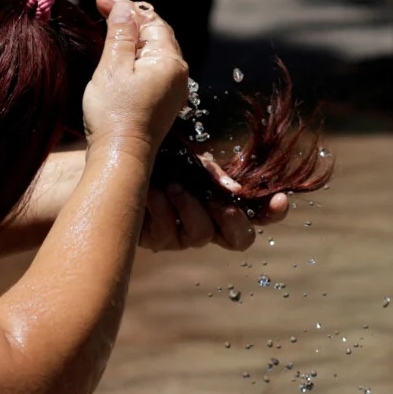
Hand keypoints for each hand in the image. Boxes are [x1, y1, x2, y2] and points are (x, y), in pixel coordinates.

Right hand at [81, 0, 188, 153]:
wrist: (120, 157)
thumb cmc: (115, 114)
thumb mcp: (112, 66)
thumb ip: (120, 34)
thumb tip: (123, 8)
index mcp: (169, 61)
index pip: (150, 21)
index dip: (125, 6)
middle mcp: (178, 74)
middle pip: (157, 34)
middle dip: (131, 18)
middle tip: (105, 6)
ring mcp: (173, 90)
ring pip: (155, 52)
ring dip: (134, 37)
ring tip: (111, 26)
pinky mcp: (163, 103)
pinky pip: (153, 69)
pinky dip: (137, 56)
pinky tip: (121, 56)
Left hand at [141, 160, 290, 252]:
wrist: (112, 157)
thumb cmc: (155, 154)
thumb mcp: (187, 156)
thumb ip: (211, 172)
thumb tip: (236, 190)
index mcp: (221, 201)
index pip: (257, 214)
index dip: (272, 213)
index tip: (280, 198)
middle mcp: (206, 223)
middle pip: (240, 240)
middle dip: (232, 219)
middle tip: (220, 202)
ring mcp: (181, 235)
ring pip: (200, 235)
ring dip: (189, 208)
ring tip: (172, 184)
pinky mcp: (155, 239)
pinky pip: (167, 233)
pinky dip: (160, 208)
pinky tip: (150, 191)